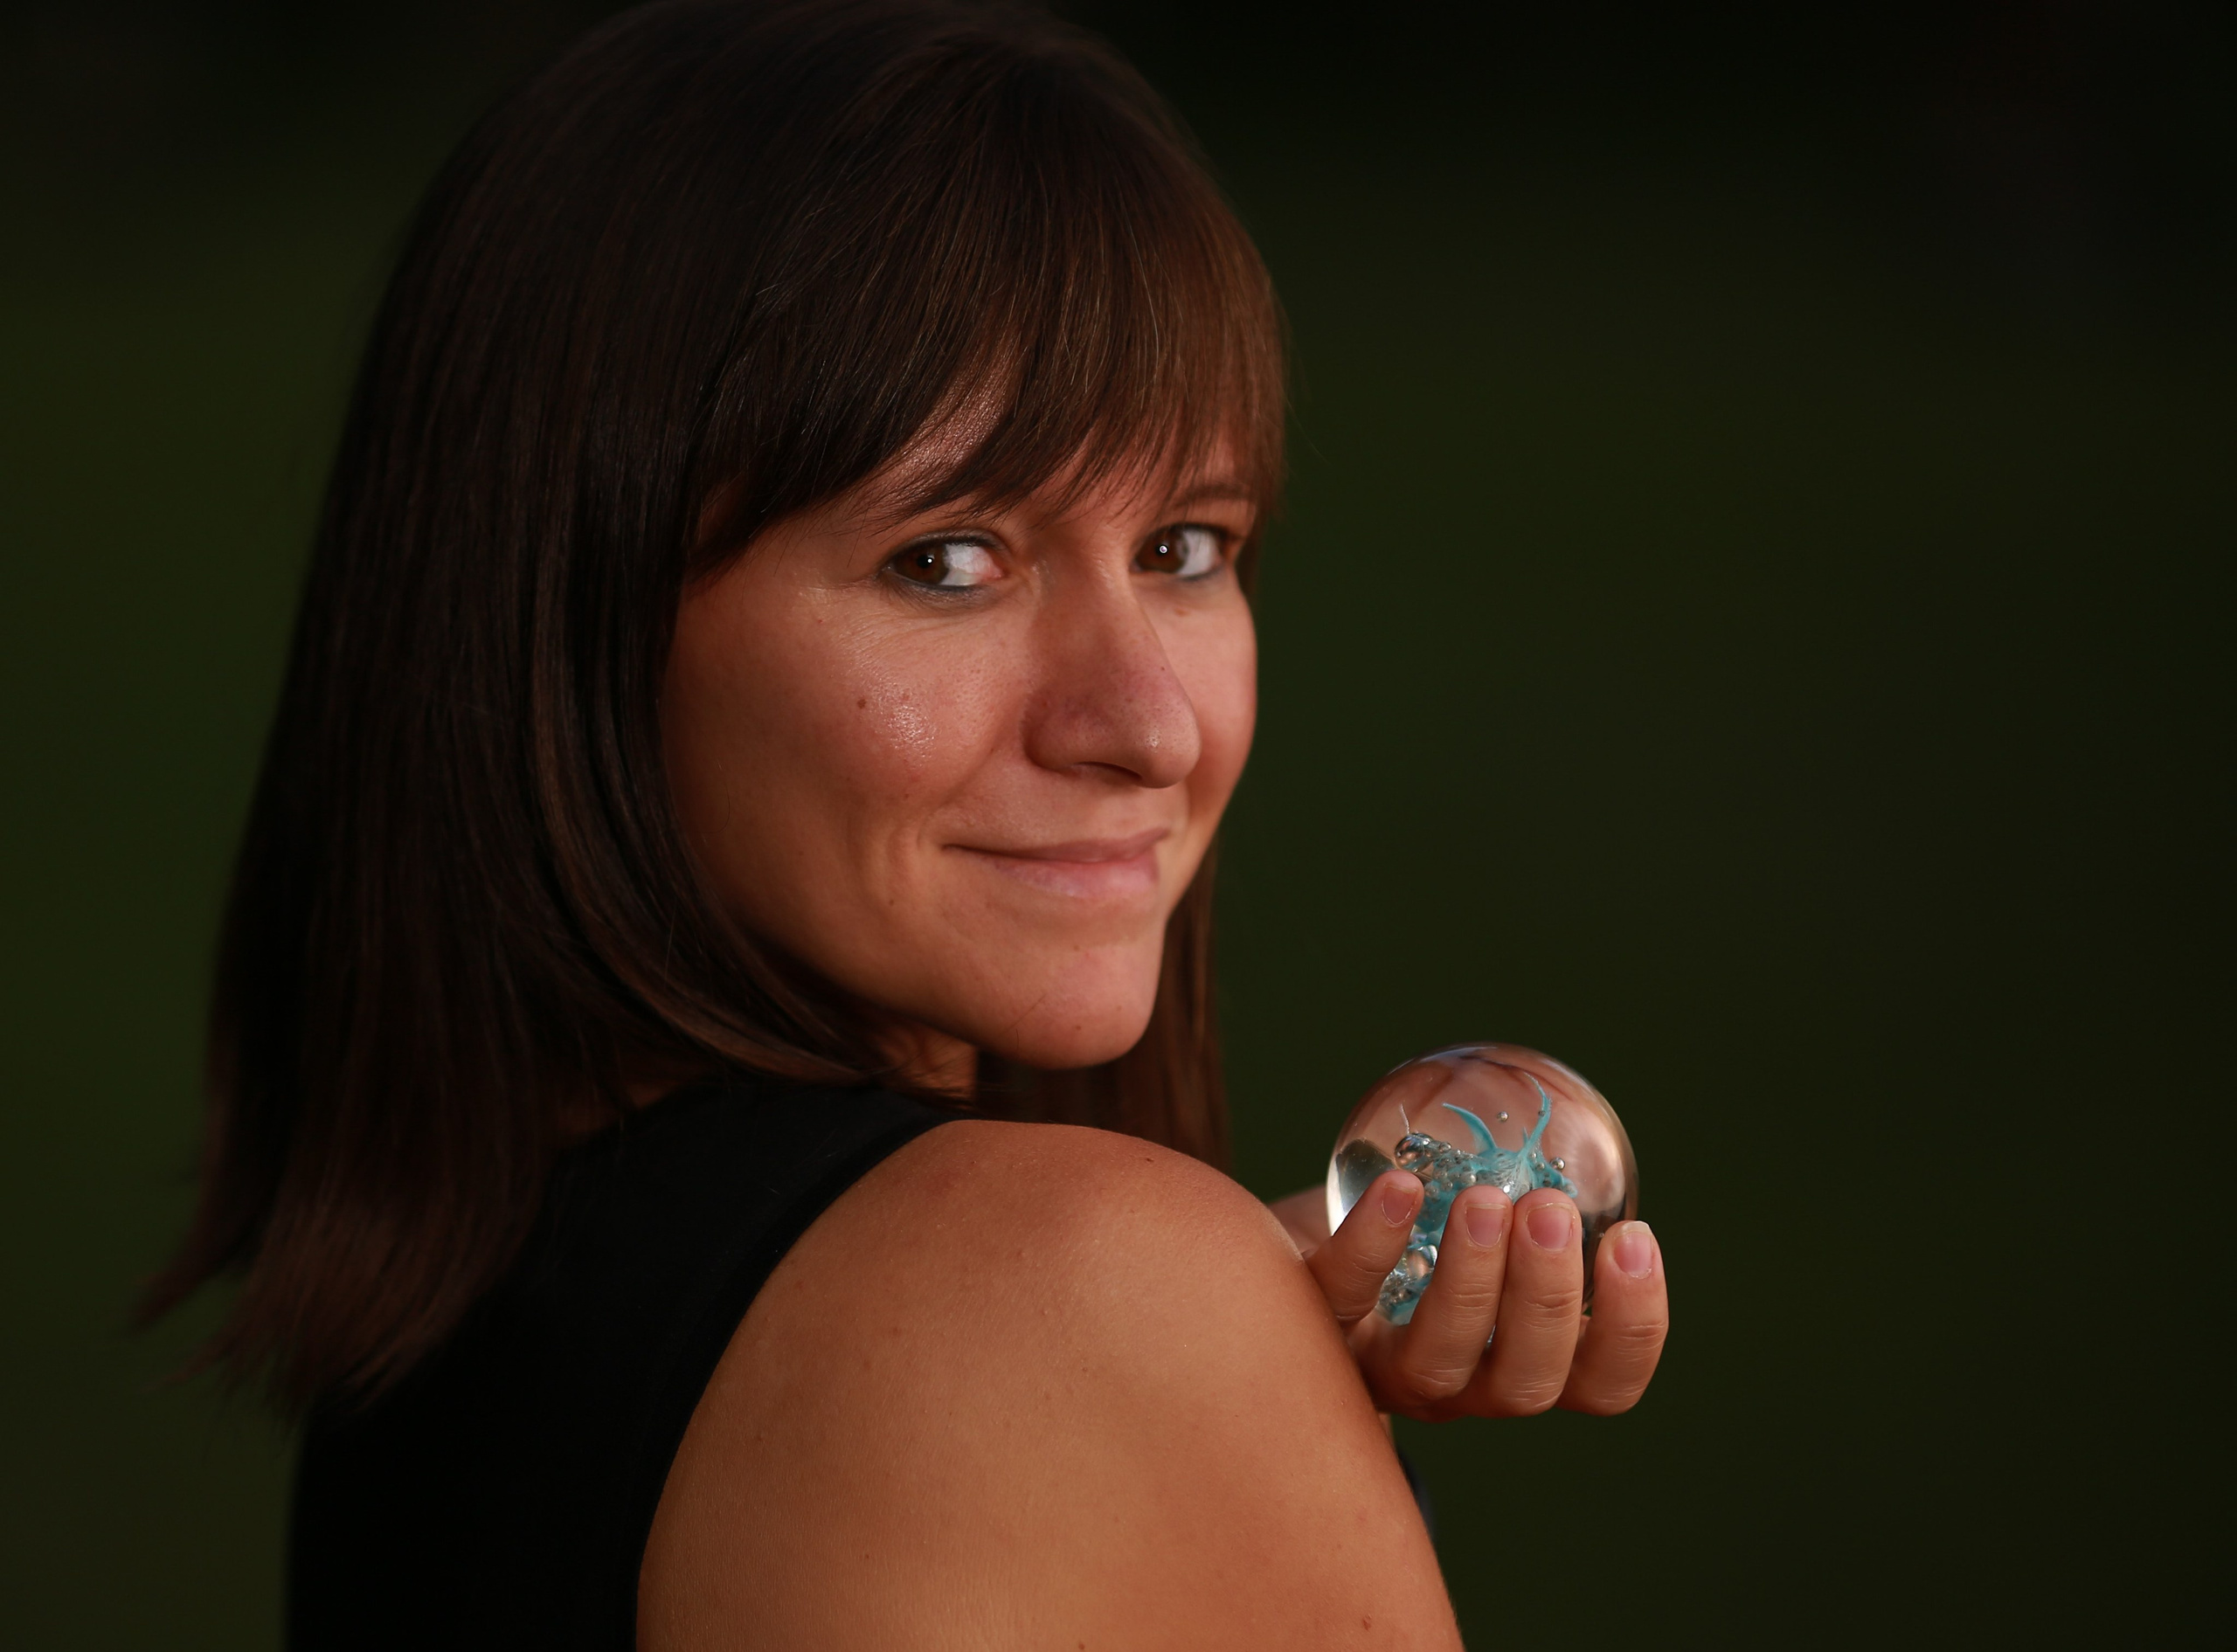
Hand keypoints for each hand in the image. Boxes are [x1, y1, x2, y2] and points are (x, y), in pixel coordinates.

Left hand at [1271, 1173, 1667, 1421]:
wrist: (1282, 1258)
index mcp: (1519, 1360)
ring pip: (1439, 1363)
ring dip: (1472, 1283)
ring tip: (1485, 1200)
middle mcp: (1461, 1387)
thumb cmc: (1408, 1232)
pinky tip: (1402, 1188)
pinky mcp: (1313, 1334)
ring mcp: (1385, 1372)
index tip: (1634, 1238)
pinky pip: (1346, 1298)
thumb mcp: (1475, 1217)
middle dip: (1547, 1298)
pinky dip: (1374, 1244)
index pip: (1601, 1382)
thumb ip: (1521, 1191)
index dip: (1633, 1329)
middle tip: (1550, 1210)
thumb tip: (1559, 1112)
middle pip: (1525, 1382)